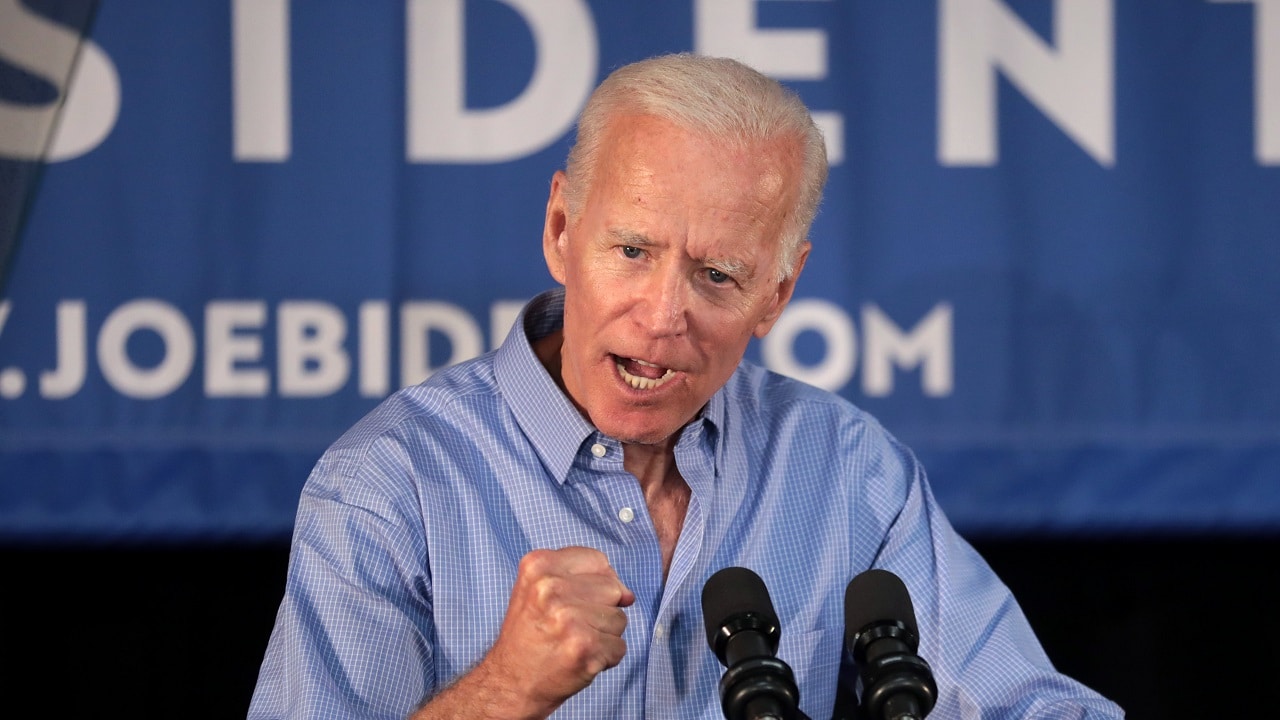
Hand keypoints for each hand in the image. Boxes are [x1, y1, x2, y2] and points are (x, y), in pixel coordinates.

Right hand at [482, 546, 635, 715]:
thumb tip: (628, 594)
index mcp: (538, 566)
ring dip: (603, 636)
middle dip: (601, 610)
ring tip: (572, 643)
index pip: (599, 561)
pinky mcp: (584, 647)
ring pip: (620, 619)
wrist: (509, 683)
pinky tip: (579, 660)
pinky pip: (620, 646)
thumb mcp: (539, 589)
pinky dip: (605, 658)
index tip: (573, 601)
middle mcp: (551, 588)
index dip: (594, 584)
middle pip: (613, 588)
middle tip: (569, 627)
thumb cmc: (529, 635)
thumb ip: (584, 577)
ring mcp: (568, 618)